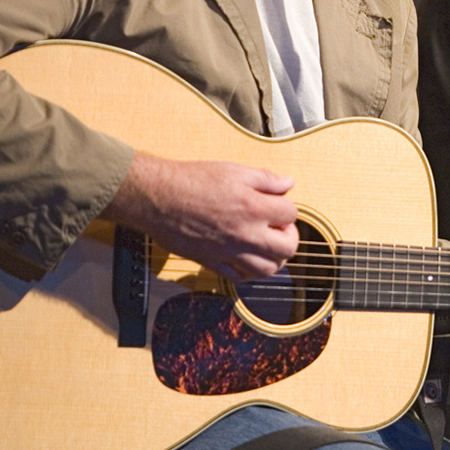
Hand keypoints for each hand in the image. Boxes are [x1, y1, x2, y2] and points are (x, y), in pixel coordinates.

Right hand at [102, 151, 299, 279]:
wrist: (157, 197)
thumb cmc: (191, 181)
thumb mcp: (234, 170)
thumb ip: (266, 179)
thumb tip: (288, 184)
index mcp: (254, 208)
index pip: (291, 214)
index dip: (288, 208)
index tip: (278, 205)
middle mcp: (246, 234)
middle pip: (287, 249)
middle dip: (289, 237)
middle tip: (278, 228)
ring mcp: (229, 252)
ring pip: (267, 270)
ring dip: (273, 259)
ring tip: (266, 246)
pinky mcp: (212, 263)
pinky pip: (238, 278)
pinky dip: (246, 272)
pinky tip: (243, 257)